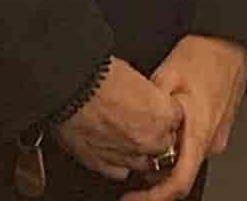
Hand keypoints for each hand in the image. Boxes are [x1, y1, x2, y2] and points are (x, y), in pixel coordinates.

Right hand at [49, 57, 187, 188]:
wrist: (69, 87)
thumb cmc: (99, 74)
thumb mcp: (135, 75)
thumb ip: (148, 95)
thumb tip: (145, 98)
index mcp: (162, 114)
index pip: (176, 118)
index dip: (165, 111)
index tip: (158, 107)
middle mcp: (148, 140)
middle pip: (165, 144)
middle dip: (157, 134)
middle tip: (141, 121)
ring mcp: (126, 156)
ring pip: (145, 162)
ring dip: (139, 150)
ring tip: (125, 133)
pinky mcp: (102, 165)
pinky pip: (120, 171)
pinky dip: (119, 162)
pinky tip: (112, 146)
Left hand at [121, 35, 246, 200]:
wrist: (231, 41)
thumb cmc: (206, 55)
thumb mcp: (166, 76)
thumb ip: (150, 109)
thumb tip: (132, 126)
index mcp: (199, 133)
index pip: (178, 182)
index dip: (153, 198)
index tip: (132, 199)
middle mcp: (212, 141)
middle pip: (180, 173)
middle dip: (153, 174)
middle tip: (131, 162)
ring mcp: (217, 137)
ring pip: (186, 158)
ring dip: (166, 156)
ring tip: (148, 135)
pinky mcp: (218, 130)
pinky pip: (194, 146)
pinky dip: (178, 144)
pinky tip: (167, 126)